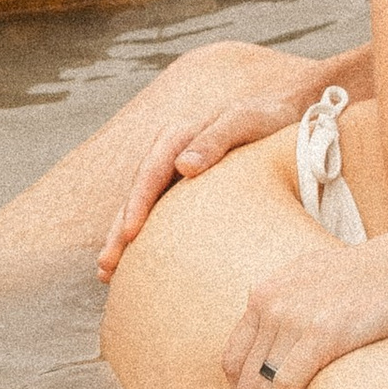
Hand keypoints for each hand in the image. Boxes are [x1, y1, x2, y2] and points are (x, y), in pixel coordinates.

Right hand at [98, 93, 302, 278]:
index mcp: (177, 137)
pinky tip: (134, 264)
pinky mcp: (183, 190)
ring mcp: (173, 175)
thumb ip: (215, 140)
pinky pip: (159, 214)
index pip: (150, 174)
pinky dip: (145, 237)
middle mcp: (168, 156)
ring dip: (123, 240)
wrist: (281, 114)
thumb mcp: (244, 122)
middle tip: (106, 266)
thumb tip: (184, 166)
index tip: (130, 235)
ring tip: (108, 273)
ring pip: (142, 209)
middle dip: (118, 232)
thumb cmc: (264, 119)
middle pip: (137, 196)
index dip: (137, 205)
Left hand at [222, 229, 387, 388]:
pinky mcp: (319, 335)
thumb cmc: (379, 276)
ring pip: (259, 386)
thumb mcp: (321, 277)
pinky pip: (283, 388)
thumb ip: (295, 301)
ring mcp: (292, 317)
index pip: (234, 355)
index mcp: (266, 291)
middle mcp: (270, 302)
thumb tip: (290, 332)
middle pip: (242, 375)